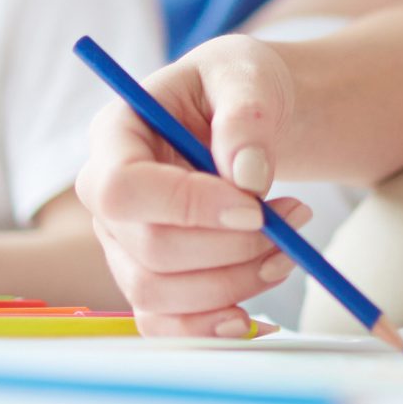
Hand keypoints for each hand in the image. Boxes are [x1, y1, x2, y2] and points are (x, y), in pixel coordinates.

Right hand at [74, 35, 310, 336]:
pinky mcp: (150, 277)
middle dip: (231, 248)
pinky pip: (166, 324)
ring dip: (235, 284)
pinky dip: (211, 328)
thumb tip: (249, 180)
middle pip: (149, 250)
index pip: (123, 187)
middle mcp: (107, 195)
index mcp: (116, 134)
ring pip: (160, 294)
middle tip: (294, 219)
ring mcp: (124, 242)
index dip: (186, 206)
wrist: (254, 118)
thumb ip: (246, 115)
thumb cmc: (242, 87)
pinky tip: (257, 314)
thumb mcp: (248, 75)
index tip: (255, 206)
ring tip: (290, 248)